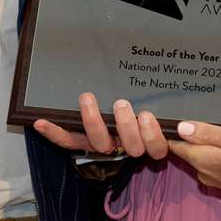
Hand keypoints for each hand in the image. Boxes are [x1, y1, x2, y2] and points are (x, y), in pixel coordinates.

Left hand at [33, 93, 170, 159]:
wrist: (111, 123)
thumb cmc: (137, 110)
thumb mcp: (154, 107)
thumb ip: (162, 102)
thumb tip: (181, 72)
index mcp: (146, 140)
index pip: (156, 148)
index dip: (154, 137)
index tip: (150, 116)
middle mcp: (124, 146)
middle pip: (129, 146)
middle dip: (125, 125)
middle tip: (122, 103)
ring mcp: (102, 145)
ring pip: (99, 143)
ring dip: (93, 121)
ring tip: (88, 98)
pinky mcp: (82, 143)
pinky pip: (68, 141)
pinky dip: (54, 132)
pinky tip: (39, 121)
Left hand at [166, 121, 220, 216]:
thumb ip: (208, 134)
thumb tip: (180, 127)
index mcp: (202, 159)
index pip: (175, 143)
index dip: (171, 129)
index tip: (171, 114)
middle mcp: (203, 172)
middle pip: (187, 150)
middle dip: (187, 133)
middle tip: (195, 112)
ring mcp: (214, 180)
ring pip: (201, 156)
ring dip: (203, 143)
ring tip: (213, 126)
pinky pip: (213, 163)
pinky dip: (216, 153)